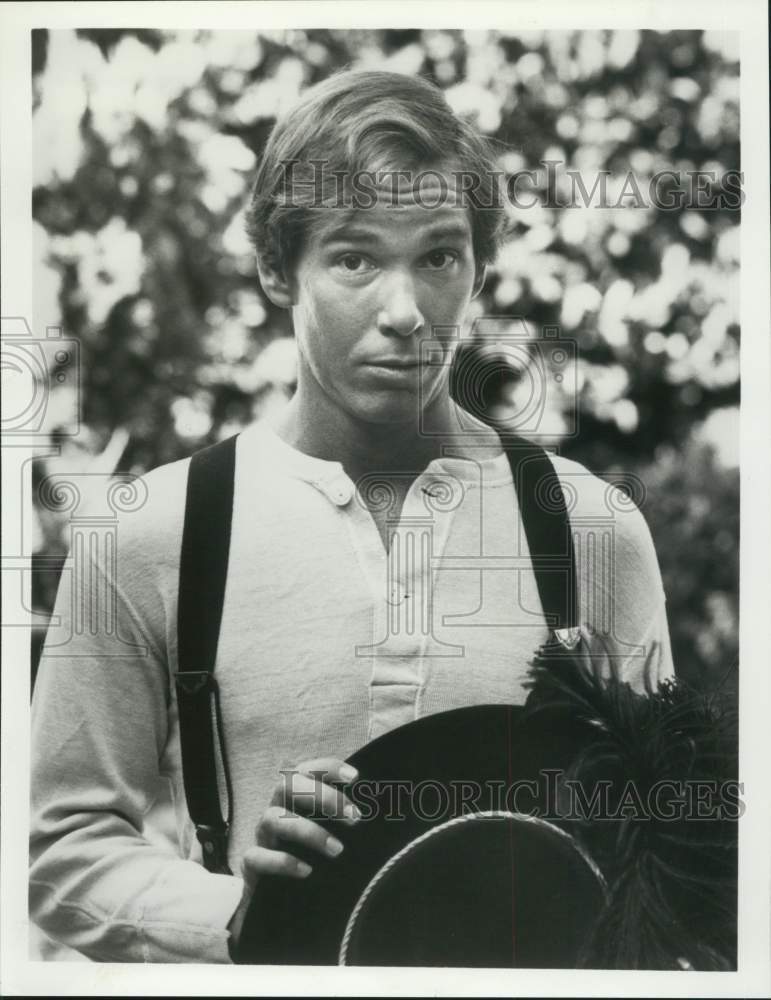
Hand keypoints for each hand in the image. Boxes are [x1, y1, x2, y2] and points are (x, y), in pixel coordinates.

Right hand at [227, 756, 358, 949]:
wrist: (276, 901)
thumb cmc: (310, 857)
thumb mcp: (329, 832)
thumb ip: (345, 817)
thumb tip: (384, 807)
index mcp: (293, 797)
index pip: (306, 769)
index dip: (328, 768)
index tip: (355, 777)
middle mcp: (275, 810)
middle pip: (286, 784)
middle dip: (322, 796)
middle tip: (354, 817)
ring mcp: (261, 837)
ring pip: (273, 818)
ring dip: (309, 831)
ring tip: (338, 850)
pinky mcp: (251, 866)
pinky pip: (257, 857)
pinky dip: (283, 862)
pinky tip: (307, 871)